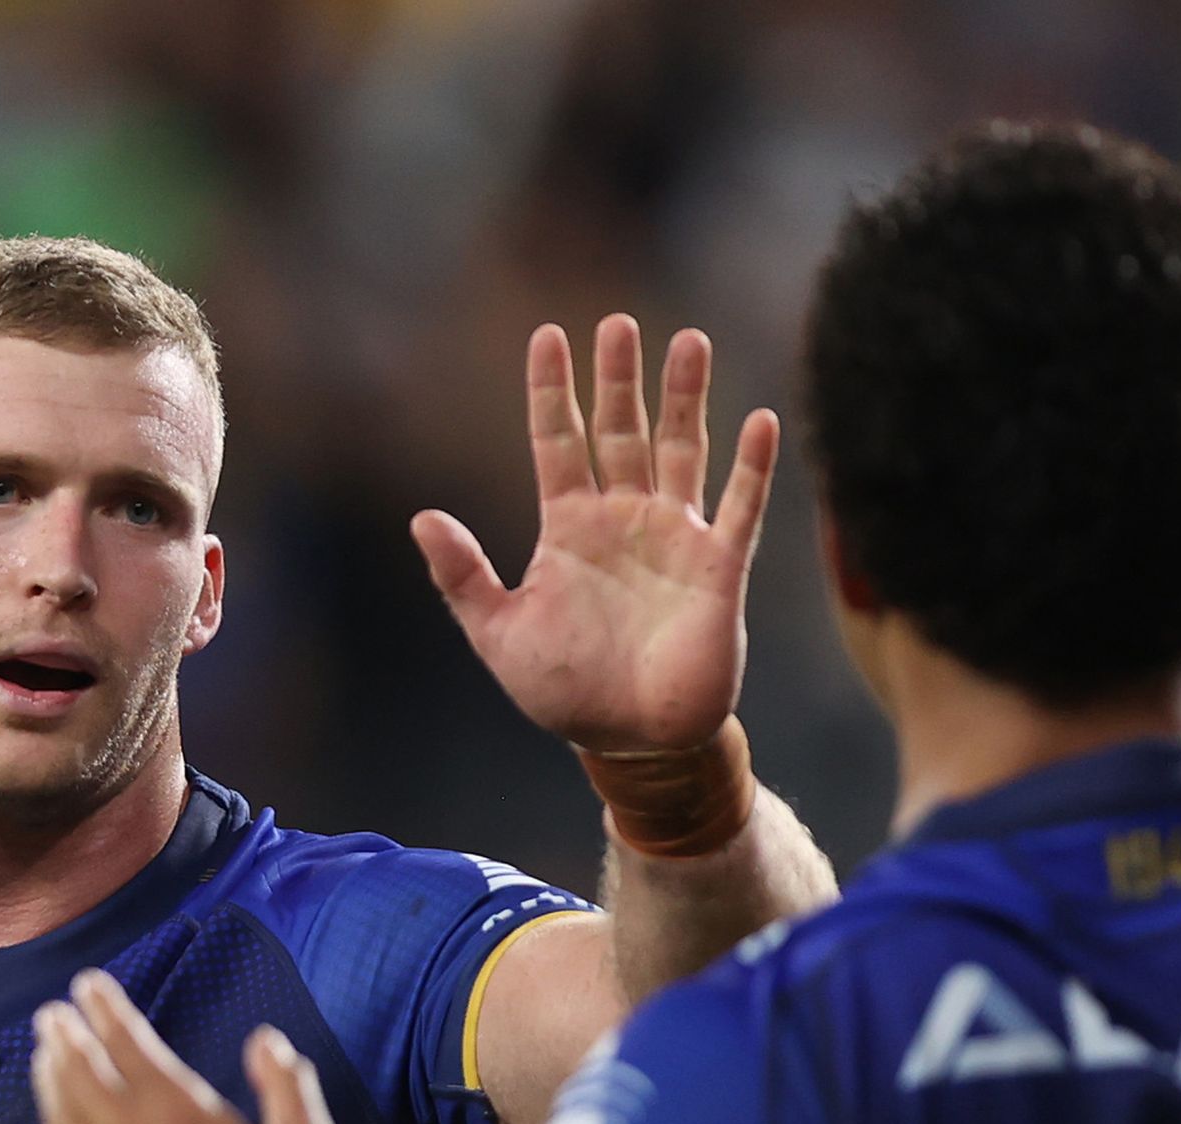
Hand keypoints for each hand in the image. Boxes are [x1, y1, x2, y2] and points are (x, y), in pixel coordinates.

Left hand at [28, 972, 347, 1123]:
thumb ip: (290, 1089)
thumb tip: (267, 1041)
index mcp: (176, 1110)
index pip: (125, 1039)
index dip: (104, 1006)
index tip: (88, 984)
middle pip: (75, 1068)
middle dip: (63, 1034)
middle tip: (53, 1016)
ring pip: (56, 1113)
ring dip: (48, 1078)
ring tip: (46, 1059)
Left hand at [410, 316, 779, 758]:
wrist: (633, 742)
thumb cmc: (567, 690)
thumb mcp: (499, 634)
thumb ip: (463, 577)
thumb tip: (422, 518)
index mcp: (569, 527)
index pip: (558, 441)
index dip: (552, 390)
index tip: (547, 335)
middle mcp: (623, 518)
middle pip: (620, 430)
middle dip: (619, 378)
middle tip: (616, 324)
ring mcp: (674, 536)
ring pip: (681, 449)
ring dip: (684, 398)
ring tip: (687, 340)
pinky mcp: (719, 567)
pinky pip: (739, 507)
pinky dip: (750, 467)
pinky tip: (758, 420)